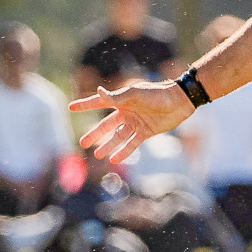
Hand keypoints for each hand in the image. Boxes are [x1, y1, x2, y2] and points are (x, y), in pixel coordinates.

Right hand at [71, 82, 192, 162]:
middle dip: (95, 134)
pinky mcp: (146, 132)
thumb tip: (99, 91)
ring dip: (108, 146)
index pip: (99, 102)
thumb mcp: (135, 94)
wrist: (180, 101)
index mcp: (122, 100)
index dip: (85, 105)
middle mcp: (127, 112)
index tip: (71, 108)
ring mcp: (136, 123)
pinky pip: (132, 144)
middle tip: (82, 143)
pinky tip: (114, 159)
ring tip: (98, 155)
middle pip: (106, 125)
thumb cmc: (157, 94)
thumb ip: (116, 97)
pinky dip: (124, 152)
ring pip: (118, 137)